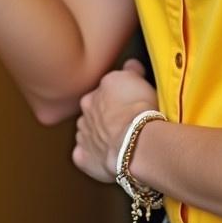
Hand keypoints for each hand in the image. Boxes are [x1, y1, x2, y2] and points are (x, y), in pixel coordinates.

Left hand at [72, 58, 158, 182]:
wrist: (134, 141)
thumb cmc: (138, 109)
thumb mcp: (139, 79)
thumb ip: (130, 70)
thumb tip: (130, 65)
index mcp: (96, 89)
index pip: (104, 90)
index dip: (116, 97)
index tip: (127, 102)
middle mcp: (86, 109)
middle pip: (93, 110)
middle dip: (104, 115)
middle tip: (123, 122)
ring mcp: (82, 133)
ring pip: (88, 131)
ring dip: (98, 135)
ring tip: (118, 141)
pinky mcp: (83, 157)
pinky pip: (84, 155)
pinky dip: (92, 156)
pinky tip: (106, 157)